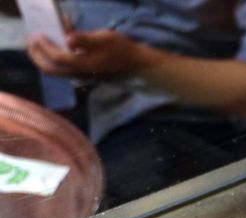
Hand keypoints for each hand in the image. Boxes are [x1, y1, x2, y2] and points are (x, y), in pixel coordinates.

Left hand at [26, 30, 156, 78]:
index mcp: (83, 64)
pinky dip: (53, 55)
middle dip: (35, 54)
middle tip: (29, 39)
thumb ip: (85, 39)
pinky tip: (56, 41)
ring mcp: (79, 73)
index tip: (38, 33)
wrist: (134, 64)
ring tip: (36, 41)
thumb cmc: (121, 49)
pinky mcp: (81, 71)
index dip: (45, 46)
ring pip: (53, 69)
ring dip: (42, 56)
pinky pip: (61, 66)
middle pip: (49, 69)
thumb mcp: (105, 39)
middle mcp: (78, 72)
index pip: (57, 57)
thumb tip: (68, 38)